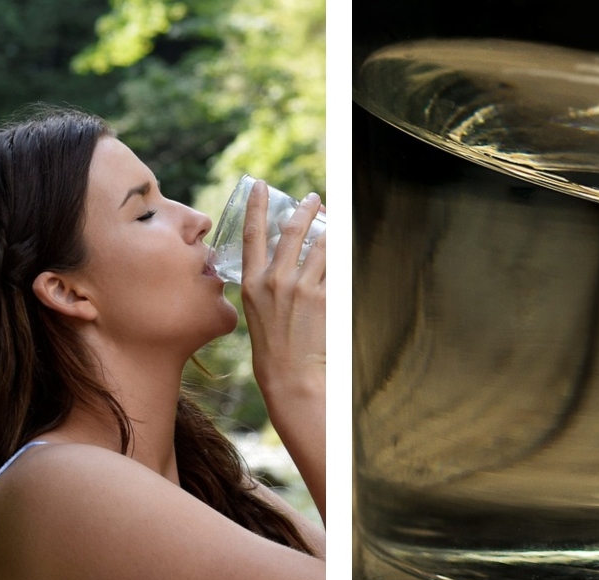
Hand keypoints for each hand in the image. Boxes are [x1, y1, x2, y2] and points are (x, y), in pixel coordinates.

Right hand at [240, 180, 325, 395]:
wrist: (290, 374)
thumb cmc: (273, 344)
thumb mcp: (257, 309)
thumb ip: (266, 282)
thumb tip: (285, 258)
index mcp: (252, 283)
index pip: (251, 234)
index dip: (255, 206)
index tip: (260, 185)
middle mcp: (274, 282)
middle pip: (292, 232)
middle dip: (305, 210)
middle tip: (314, 198)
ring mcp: (301, 289)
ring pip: (322, 246)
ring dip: (332, 230)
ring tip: (336, 223)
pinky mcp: (325, 300)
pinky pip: (338, 269)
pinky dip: (343, 258)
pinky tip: (347, 251)